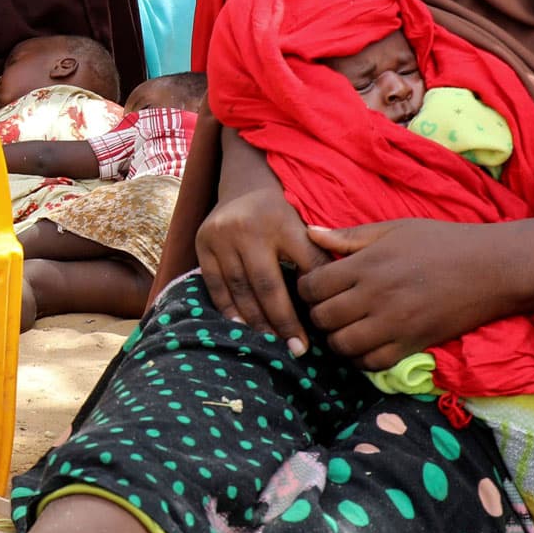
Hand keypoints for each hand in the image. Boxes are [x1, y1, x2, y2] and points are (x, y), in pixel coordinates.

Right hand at [195, 183, 328, 350]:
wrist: (243, 182)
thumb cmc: (281, 211)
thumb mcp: (304, 224)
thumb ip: (317, 257)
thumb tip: (331, 300)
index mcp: (282, 221)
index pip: (303, 266)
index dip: (311, 301)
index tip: (317, 333)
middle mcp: (249, 228)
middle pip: (268, 285)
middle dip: (283, 321)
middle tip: (297, 350)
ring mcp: (222, 235)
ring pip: (240, 288)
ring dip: (256, 321)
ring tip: (271, 343)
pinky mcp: (202, 243)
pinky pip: (215, 284)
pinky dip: (228, 308)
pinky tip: (241, 327)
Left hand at [296, 220, 533, 366]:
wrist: (491, 269)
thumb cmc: (442, 242)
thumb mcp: (395, 229)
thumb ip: (350, 236)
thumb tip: (310, 233)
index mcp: (368, 265)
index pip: (313, 286)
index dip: (306, 287)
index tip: (315, 285)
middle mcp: (376, 297)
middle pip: (322, 318)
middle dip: (317, 314)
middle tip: (327, 307)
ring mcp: (394, 324)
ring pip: (342, 345)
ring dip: (336, 339)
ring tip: (344, 327)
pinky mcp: (411, 345)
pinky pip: (371, 363)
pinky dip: (361, 358)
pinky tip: (365, 343)